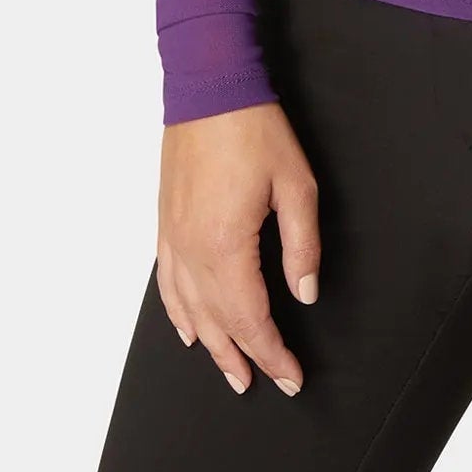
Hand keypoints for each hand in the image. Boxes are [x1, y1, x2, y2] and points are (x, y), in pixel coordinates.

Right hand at [155, 101, 322, 396]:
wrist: (209, 87)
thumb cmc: (253, 129)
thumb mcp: (296, 185)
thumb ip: (302, 244)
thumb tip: (304, 291)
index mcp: (226, 246)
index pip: (251, 318)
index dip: (272, 352)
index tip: (290, 376)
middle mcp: (192, 250)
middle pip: (218, 322)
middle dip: (243, 357)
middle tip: (262, 384)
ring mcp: (174, 238)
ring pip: (189, 309)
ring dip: (211, 345)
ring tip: (230, 371)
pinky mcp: (166, 224)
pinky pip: (167, 283)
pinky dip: (178, 312)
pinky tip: (188, 328)